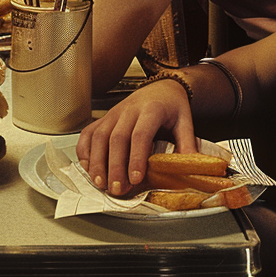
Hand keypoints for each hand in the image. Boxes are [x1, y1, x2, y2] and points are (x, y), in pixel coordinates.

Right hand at [75, 80, 195, 195]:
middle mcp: (128, 110)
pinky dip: (85, 151)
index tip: (135, 179)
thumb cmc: (171, 107)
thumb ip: (187, 145)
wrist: (160, 87)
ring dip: (97, 161)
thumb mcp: (186, 122)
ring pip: (99, 136)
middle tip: (117, 189)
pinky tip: (88, 167)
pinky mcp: (104, 118)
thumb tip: (190, 171)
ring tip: (100, 183)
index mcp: (151, 110)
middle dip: (114, 166)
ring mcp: (113, 113)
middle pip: (116, 138)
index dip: (136, 157)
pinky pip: (88, 133)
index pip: (140, 134)